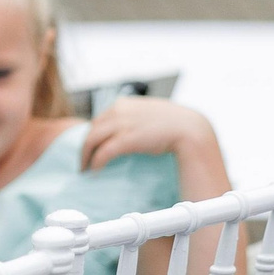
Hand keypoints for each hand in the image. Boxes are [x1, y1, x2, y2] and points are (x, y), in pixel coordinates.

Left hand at [81, 97, 219, 171]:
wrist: (190, 129)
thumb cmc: (174, 125)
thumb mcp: (149, 115)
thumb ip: (135, 119)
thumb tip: (127, 133)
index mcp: (124, 104)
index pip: (99, 120)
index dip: (92, 136)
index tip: (90, 148)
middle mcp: (119, 110)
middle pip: (91, 130)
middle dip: (85, 147)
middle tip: (83, 162)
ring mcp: (122, 124)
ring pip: (92, 140)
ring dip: (85, 157)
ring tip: (85, 169)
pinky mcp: (127, 139)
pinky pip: (103, 152)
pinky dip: (95, 162)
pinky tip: (94, 171)